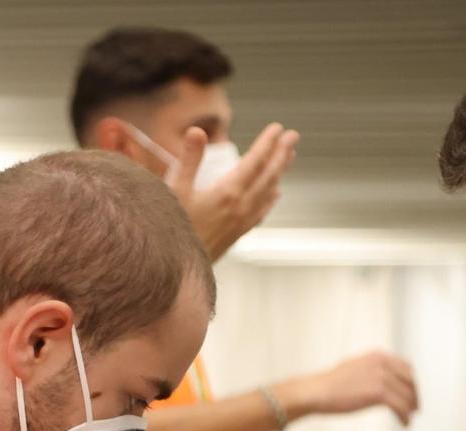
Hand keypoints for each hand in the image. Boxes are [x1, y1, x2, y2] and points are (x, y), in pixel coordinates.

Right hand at [168, 123, 300, 259]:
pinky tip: (275, 193)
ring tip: (289, 156)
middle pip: (268, 175)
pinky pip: (262, 210)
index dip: (267, 143)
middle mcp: (241, 206)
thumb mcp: (175, 191)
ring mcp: (242, 221)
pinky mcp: (238, 233)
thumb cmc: (172, 228)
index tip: (278, 128)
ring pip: (268, 192)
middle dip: (281, 153)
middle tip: (293, 136)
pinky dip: (271, 197)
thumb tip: (197, 131)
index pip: (254, 161)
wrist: (176, 268)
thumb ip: (188, 160)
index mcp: (228, 192)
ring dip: (279, 172)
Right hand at [277, 351, 417, 424]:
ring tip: (410, 418)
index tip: (414, 393)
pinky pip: (400, 407)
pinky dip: (405, 417)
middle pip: (411, 381)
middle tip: (416, 408)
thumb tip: (385, 380)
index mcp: (377, 356)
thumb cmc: (331, 385)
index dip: (413, 382)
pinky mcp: (378, 393)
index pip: (407, 368)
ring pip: (407, 395)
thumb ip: (373, 370)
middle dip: (416, 396)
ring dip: (411, 409)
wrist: (317, 392)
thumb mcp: (356, 368)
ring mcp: (381, 377)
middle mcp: (382, 363)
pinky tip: (404, 424)